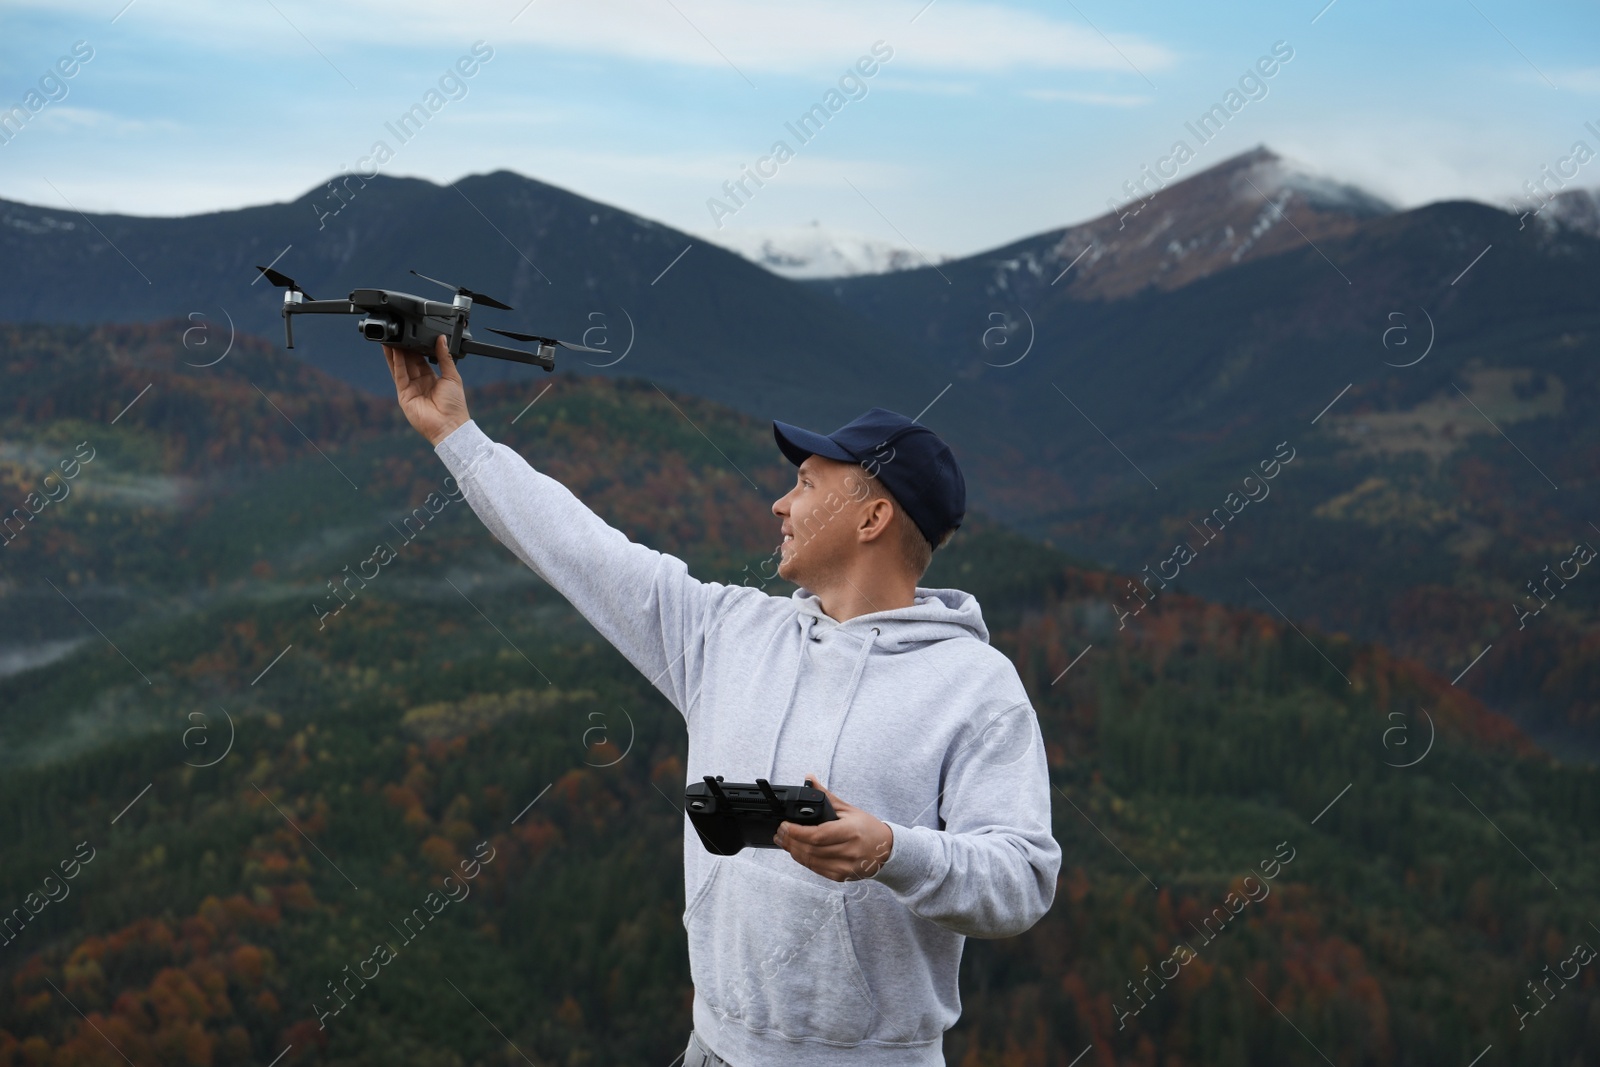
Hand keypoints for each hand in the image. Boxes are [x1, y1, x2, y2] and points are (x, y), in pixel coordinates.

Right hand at [385, 334, 468, 445]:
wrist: (450, 424)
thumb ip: (445, 357)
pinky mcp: (404, 395)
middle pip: (408, 362)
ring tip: (391, 339)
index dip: (415, 348)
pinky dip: (397, 363)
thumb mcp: (452, 376)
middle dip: (403, 348)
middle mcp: (419, 383)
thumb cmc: (454, 405)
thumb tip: (442, 339)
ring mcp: (410, 389)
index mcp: (431, 378)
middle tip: (399, 333)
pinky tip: (395, 352)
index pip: (419, 359)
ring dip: (395, 353)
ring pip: (400, 367)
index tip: (412, 335)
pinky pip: (399, 376)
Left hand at [773, 774, 893, 881]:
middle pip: (811, 849)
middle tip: (779, 833)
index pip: (817, 835)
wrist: (886, 850)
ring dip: (793, 852)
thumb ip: (826, 796)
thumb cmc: (868, 828)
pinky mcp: (842, 876)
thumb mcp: (848, 809)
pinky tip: (797, 851)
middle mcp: (849, 851)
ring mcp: (845, 866)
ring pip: (811, 861)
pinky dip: (804, 860)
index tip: (785, 825)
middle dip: (790, 841)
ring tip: (784, 841)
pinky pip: (817, 869)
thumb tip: (810, 779)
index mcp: (850, 832)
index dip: (797, 832)